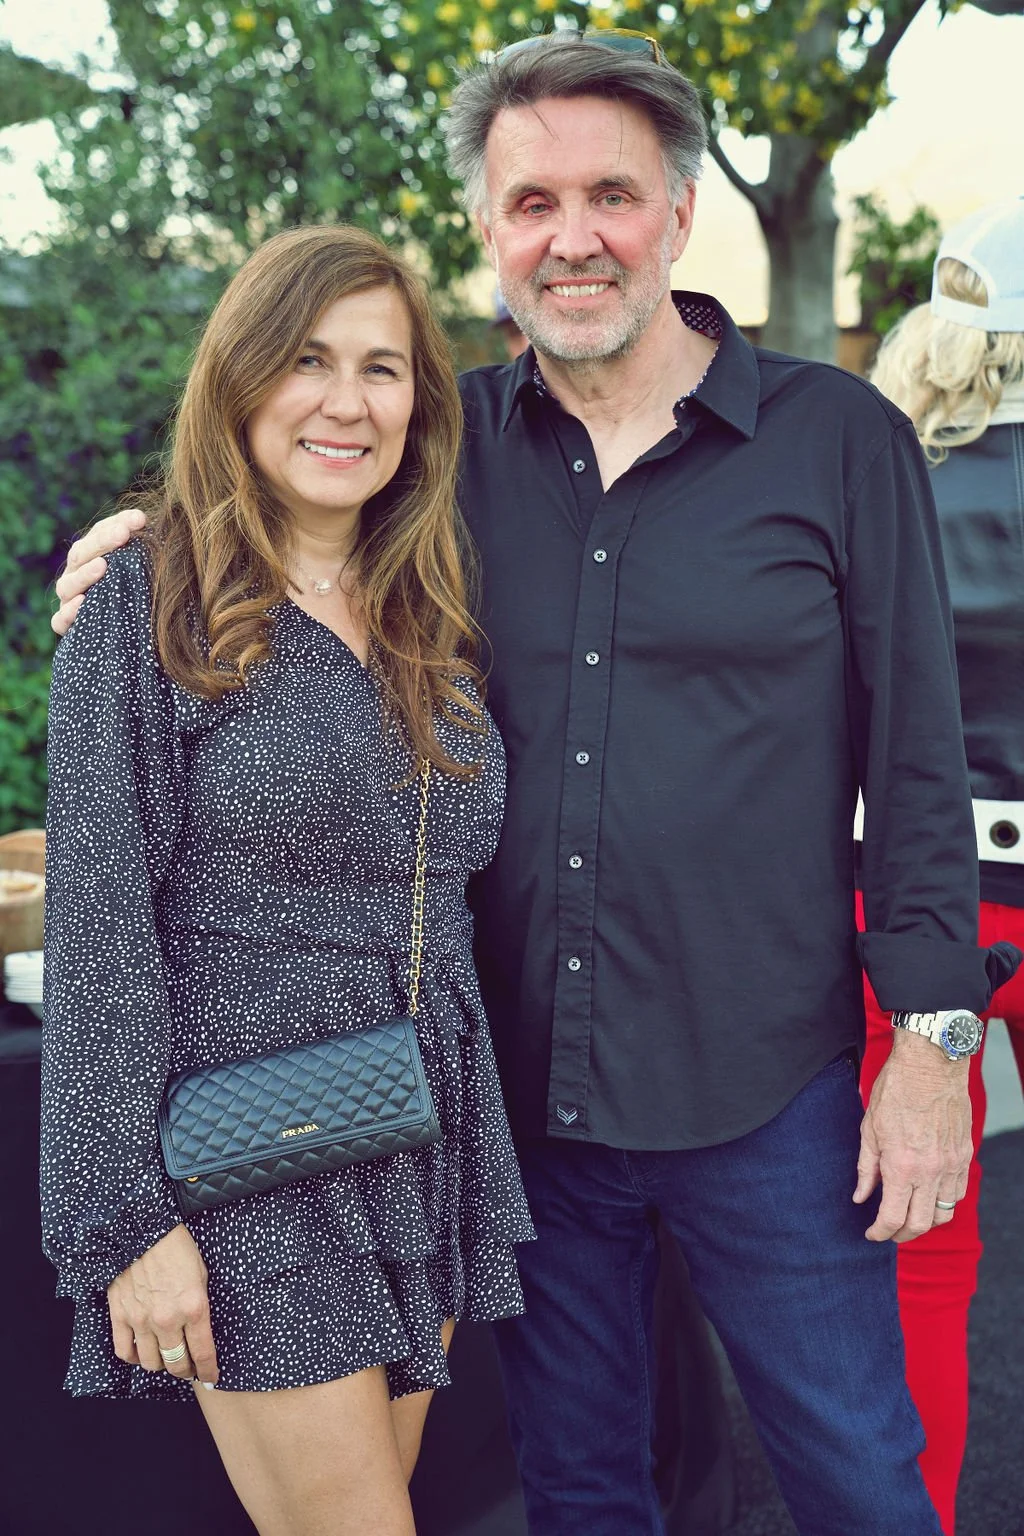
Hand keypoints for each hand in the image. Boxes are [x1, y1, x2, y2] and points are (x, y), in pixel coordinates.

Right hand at [51, 508, 147, 635]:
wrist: (126, 638)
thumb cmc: (139, 597)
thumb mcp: (145, 572)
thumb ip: (147, 552)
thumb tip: (160, 528)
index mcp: (93, 555)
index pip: (101, 533)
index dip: (119, 523)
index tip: (141, 519)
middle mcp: (77, 575)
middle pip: (82, 553)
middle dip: (103, 541)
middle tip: (123, 533)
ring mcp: (69, 600)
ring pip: (68, 585)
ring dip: (84, 574)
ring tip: (102, 566)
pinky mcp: (66, 625)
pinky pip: (60, 620)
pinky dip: (68, 612)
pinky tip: (82, 603)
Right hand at [107, 1222, 218, 1383]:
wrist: (143, 1229)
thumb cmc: (178, 1249)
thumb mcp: (202, 1275)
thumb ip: (200, 1307)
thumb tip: (200, 1333)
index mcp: (194, 1307)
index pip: (203, 1353)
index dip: (208, 1371)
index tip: (212, 1378)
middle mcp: (168, 1319)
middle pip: (176, 1363)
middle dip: (185, 1370)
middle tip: (189, 1367)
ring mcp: (141, 1320)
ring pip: (150, 1363)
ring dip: (160, 1364)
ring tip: (166, 1357)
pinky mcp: (119, 1316)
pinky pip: (124, 1351)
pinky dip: (134, 1357)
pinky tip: (142, 1351)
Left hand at [854, 1029, 971, 1242]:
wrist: (930, 1064)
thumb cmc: (895, 1091)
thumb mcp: (869, 1129)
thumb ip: (866, 1169)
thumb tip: (860, 1197)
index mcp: (902, 1167)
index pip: (893, 1217)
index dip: (880, 1232)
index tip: (871, 1234)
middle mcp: (930, 1172)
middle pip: (920, 1224)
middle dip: (902, 1235)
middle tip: (888, 1232)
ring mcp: (951, 1165)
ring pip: (944, 1213)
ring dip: (926, 1222)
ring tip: (909, 1217)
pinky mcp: (964, 1155)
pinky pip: (959, 1192)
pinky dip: (944, 1202)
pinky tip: (929, 1196)